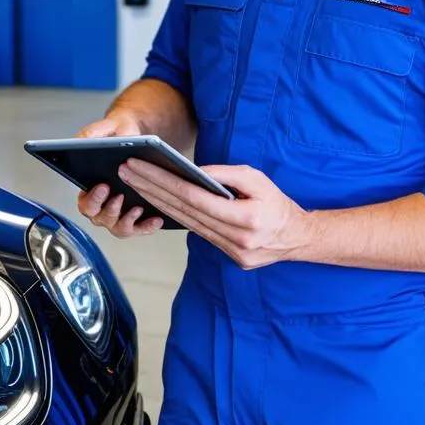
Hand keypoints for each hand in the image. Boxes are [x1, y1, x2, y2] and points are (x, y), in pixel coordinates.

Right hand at [74, 111, 163, 237]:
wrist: (137, 137)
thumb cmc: (117, 135)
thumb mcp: (104, 129)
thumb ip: (89, 135)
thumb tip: (79, 143)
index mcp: (90, 189)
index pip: (85, 203)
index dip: (92, 199)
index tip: (103, 187)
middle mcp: (102, 206)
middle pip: (100, 218)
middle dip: (110, 210)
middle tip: (119, 196)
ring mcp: (119, 214)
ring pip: (118, 228)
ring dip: (126, 221)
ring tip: (137, 208)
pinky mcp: (136, 218)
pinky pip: (139, 229)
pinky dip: (147, 226)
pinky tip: (156, 218)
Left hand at [117, 159, 311, 267]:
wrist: (298, 238)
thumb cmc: (278, 204)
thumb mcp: (257, 179)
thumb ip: (226, 175)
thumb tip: (194, 171)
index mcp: (245, 219)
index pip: (194, 198)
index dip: (163, 182)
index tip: (140, 167)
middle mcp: (235, 240)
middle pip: (183, 211)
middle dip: (151, 189)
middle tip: (126, 171)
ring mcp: (230, 252)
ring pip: (185, 224)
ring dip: (157, 203)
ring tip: (135, 183)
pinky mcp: (227, 257)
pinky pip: (196, 233)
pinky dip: (175, 216)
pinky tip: (157, 201)